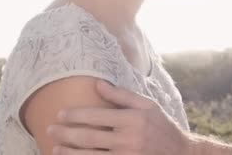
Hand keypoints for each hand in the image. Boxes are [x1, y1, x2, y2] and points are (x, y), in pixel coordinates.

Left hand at [48, 80, 190, 154]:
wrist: (181, 153)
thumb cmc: (162, 126)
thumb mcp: (148, 106)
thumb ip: (122, 95)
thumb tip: (98, 84)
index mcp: (133, 119)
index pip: (97, 116)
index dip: (75, 115)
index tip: (60, 114)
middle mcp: (129, 139)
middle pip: (88, 137)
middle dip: (66, 133)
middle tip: (50, 129)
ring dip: (69, 152)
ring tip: (55, 147)